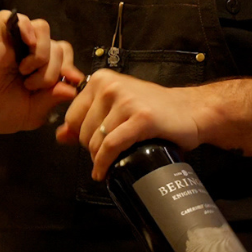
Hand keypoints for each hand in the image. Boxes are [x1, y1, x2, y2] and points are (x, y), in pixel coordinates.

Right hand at [0, 11, 82, 133]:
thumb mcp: (32, 113)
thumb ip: (52, 100)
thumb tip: (71, 87)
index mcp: (42, 70)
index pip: (65, 55)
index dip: (70, 66)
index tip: (71, 79)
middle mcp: (31, 53)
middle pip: (58, 44)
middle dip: (53, 69)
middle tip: (33, 85)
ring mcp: (15, 43)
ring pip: (42, 28)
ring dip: (42, 52)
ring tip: (25, 71)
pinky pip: (13, 17)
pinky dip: (24, 26)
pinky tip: (25, 44)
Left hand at [57, 70, 204, 181]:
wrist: (191, 111)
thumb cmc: (154, 110)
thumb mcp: (117, 108)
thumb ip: (88, 118)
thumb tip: (61, 135)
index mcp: (101, 79)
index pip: (72, 117)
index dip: (80, 136)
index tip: (92, 145)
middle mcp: (110, 86)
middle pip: (82, 131)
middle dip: (91, 149)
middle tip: (107, 155)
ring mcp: (126, 101)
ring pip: (96, 141)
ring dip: (99, 159)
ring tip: (109, 163)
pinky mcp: (140, 118)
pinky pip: (111, 146)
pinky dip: (104, 163)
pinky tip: (104, 172)